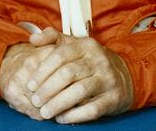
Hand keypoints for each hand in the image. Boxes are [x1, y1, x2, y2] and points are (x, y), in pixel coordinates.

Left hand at [0, 27, 132, 123]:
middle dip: (48, 89)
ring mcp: (107, 80)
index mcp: (86, 46)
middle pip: (68, 74)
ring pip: (79, 92)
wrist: (125, 75)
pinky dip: (75, 115)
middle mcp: (98, 61)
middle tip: (35, 100)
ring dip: (58, 103)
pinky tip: (62, 118)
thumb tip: (32, 39)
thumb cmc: (90, 60)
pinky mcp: (114, 99)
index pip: (60, 55)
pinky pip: (93, 109)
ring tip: (44, 112)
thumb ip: (52, 38)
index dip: (43, 71)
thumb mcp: (74, 44)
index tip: (30, 84)